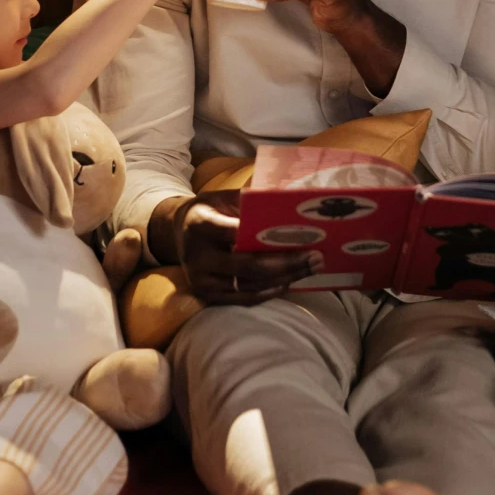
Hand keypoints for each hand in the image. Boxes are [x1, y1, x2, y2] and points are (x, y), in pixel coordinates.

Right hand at [176, 197, 322, 306]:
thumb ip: (250, 200)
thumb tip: (288, 199)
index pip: (235, 232)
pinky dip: (270, 291)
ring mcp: (201, 280)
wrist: (178, 232)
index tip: (300, 235)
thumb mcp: (223, 196)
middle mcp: (197, 256)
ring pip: (249, 285)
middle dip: (287, 263)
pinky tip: (291, 281)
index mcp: (200, 224)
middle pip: (248, 266)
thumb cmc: (210, 210)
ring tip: (311, 268)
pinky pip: (244, 297)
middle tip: (316, 257)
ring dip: (285, 278)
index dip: (266, 237)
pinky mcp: (207, 295)